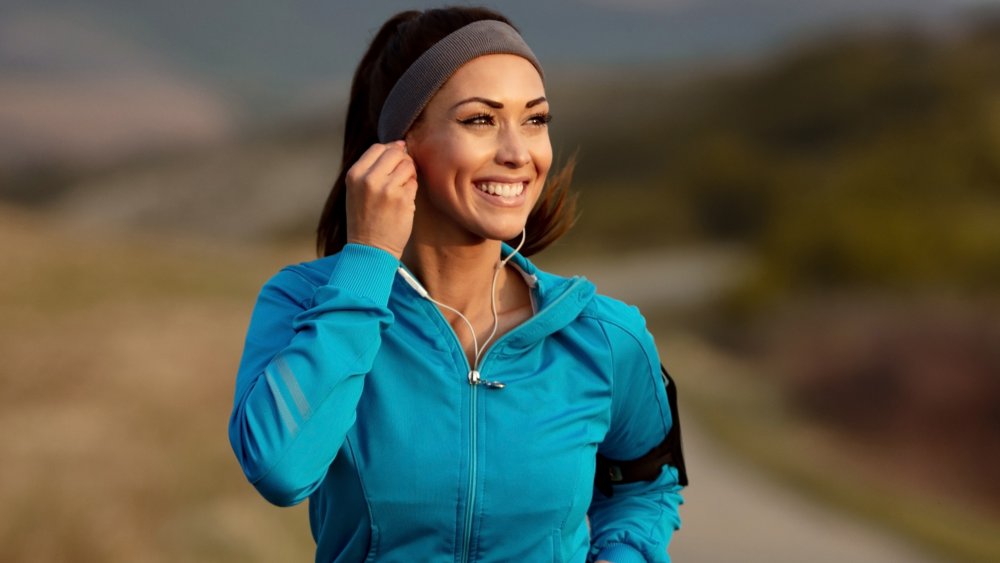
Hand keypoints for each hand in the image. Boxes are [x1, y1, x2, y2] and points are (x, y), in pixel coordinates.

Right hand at [345, 140, 417, 257]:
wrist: (370, 248)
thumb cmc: (366, 218)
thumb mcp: (358, 189)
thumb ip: (373, 167)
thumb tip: (400, 144)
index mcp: (355, 174)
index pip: (378, 147)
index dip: (390, 151)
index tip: (395, 163)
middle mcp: (369, 179)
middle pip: (395, 152)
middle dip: (402, 161)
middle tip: (401, 178)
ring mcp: (386, 189)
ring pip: (408, 166)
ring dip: (409, 175)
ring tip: (401, 190)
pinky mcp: (402, 199)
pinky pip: (414, 183)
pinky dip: (412, 190)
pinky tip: (403, 201)